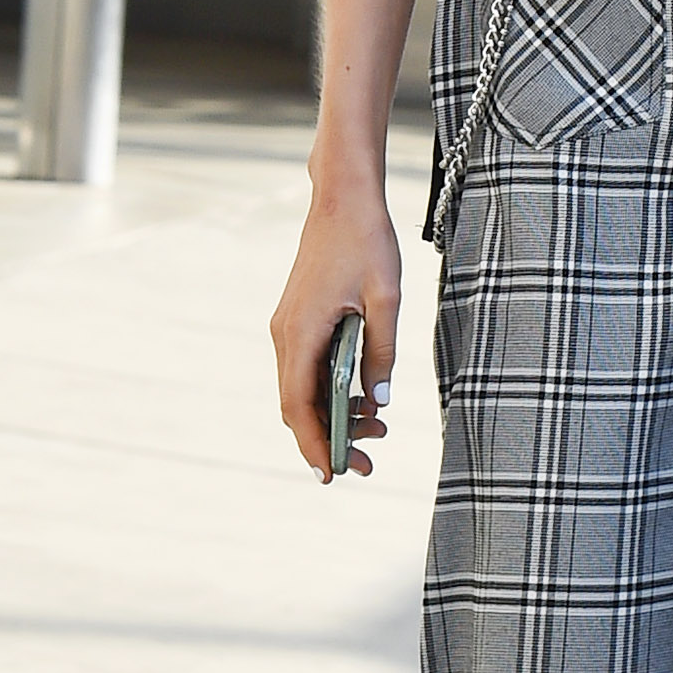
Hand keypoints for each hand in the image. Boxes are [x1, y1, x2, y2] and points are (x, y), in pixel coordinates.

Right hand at [271, 179, 403, 478]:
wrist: (343, 199)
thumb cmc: (367, 242)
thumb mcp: (387, 299)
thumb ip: (382, 352)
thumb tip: (379, 401)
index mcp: (301, 331)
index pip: (300, 404)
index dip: (315, 443)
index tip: (334, 474)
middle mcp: (285, 334)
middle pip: (298, 405)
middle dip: (329, 438)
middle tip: (369, 462)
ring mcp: (288, 327)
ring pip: (302, 388)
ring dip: (332, 414)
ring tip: (376, 429)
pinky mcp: (297, 320)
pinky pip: (307, 368)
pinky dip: (329, 390)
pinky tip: (361, 399)